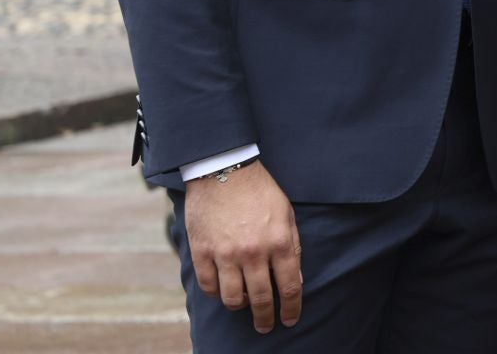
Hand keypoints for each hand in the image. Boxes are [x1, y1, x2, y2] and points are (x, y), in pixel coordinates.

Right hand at [182, 162, 301, 333]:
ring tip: (244, 304)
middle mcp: (253, 252)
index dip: (292, 309)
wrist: (224, 170)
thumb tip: (294, 280)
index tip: (290, 320)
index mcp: (279, 242)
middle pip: (261, 299)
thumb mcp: (286, 214)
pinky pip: (209, 286)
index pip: (290, 287)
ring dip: (240, 306)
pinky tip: (223, 290)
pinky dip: (216, 293)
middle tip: (265, 326)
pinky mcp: (202, 252)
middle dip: (265, 318)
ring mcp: (225, 254)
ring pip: (232, 298)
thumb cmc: (260, 191)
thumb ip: (292, 247)